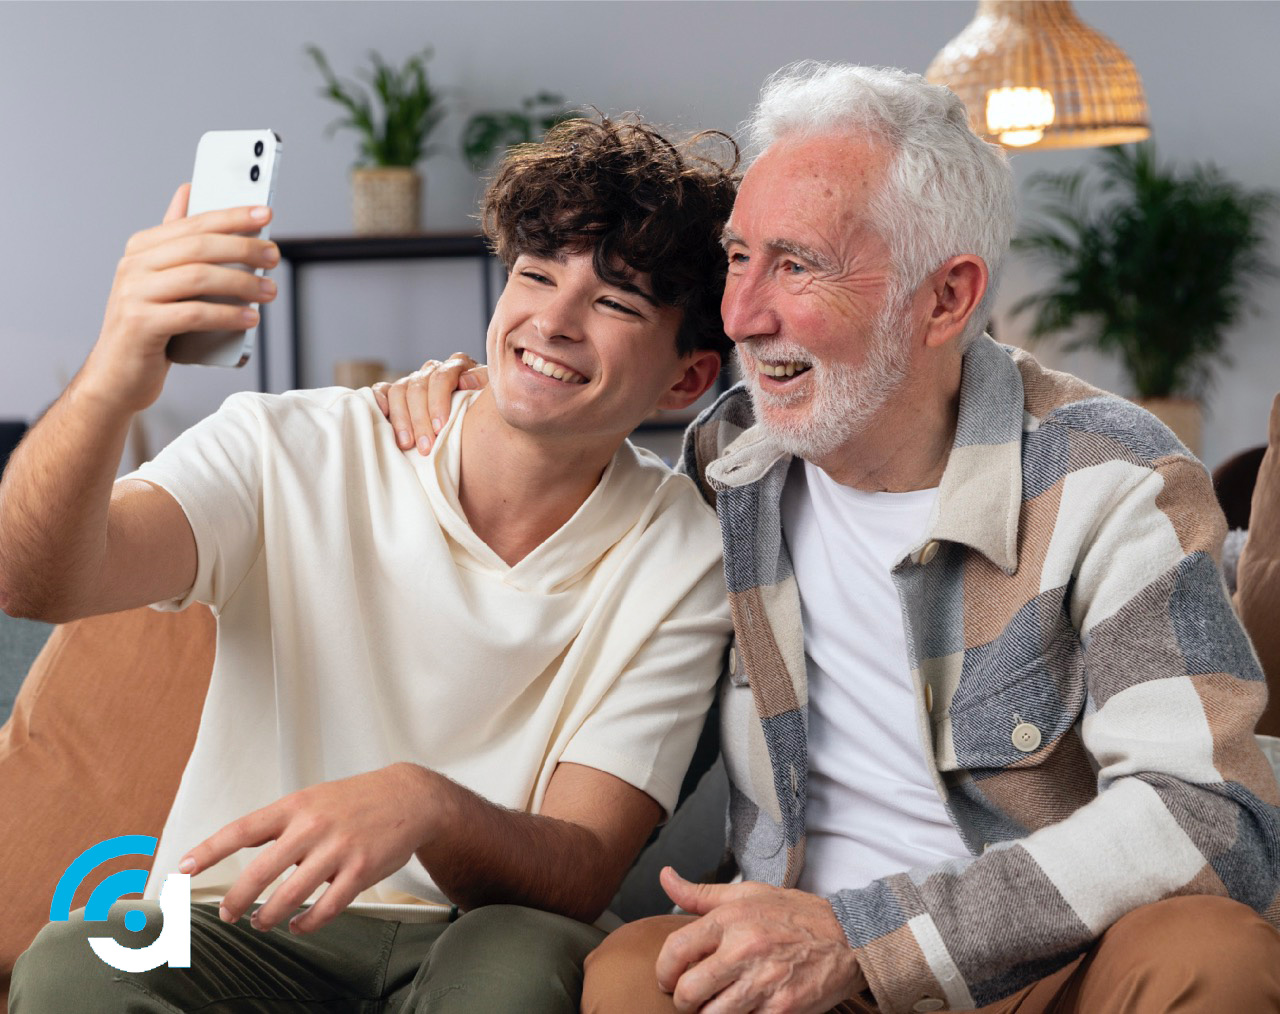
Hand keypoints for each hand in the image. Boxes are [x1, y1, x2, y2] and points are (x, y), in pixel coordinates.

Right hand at [81, 184, 278, 413]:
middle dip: (243, 247)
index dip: (232, 216)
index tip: (265, 213)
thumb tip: (189, 191)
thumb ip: (175, 239)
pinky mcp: (141, 325)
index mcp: (142, 248)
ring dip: (242, 282)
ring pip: (199, 277)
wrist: (117, 375)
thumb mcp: (161, 279)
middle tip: (273, 256)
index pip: (194, 223)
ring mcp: (134, 294)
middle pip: (199, 247)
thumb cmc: (149, 327)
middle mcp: (133, 266)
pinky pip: (194, 314)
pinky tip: (250, 317)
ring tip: (269, 290)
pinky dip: (227, 314)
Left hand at [179, 763, 433, 934]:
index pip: (242, 830)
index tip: (184, 868)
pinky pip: (326, 907)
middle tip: (228, 913)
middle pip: (260, 872)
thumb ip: (282, 824)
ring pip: (290, 896)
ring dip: (269, 916)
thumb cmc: (357, 800)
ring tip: (262, 922)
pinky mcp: (361, 870)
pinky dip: (307, 923)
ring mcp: (338, 849)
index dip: (209, 851)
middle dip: (237, 900)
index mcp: (296, 806)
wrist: (410, 797)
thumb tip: (241, 850)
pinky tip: (299, 925)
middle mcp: (313, 826)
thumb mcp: (314, 798)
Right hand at [371, 352, 487, 453]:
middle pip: (418, 387)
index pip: (442, 377)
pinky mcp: (396, 393)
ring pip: (399, 390)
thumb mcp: (491, 401)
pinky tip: (382, 417)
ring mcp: (414, 380)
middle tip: (425, 447)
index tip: (440, 428)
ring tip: (406, 445)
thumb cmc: (486, 416)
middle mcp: (433, 370)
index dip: (439, 402)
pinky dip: (379, 402)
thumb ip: (483, 386)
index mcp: (458, 367)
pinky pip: (382, 391)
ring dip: (402, 419)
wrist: (480, 431)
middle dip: (420, 419)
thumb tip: (465, 381)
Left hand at [656, 867, 866, 1013]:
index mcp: (730, 919)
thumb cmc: (795, 915)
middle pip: (688, 992)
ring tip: (718, 1004)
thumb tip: (666, 878)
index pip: (675, 950)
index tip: (667, 978)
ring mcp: (763, 983)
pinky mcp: (781, 1010)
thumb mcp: (748, 893)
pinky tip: (746, 1009)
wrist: (849, 938)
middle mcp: (743, 950)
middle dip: (684, 1000)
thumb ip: (701, 893)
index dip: (664, 971)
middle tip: (692, 997)